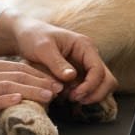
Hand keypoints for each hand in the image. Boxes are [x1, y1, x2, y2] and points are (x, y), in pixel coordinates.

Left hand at [0, 11, 117, 104]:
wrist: (26, 35)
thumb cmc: (34, 37)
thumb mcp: (43, 48)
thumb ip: (57, 63)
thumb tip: (72, 78)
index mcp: (84, 46)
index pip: (98, 70)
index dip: (90, 86)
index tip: (75, 95)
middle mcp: (89, 56)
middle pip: (107, 80)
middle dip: (95, 93)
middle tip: (74, 99)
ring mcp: (85, 66)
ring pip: (101, 86)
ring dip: (90, 96)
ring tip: (69, 98)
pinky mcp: (79, 75)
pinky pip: (89, 89)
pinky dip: (82, 96)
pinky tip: (66, 97)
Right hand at [0, 58, 63, 129]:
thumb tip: (2, 90)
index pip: (14, 68)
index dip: (36, 74)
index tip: (52, 81)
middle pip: (17, 74)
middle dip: (41, 81)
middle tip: (60, 88)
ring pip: (9, 86)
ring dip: (33, 91)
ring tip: (50, 96)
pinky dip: (7, 99)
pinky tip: (20, 99)